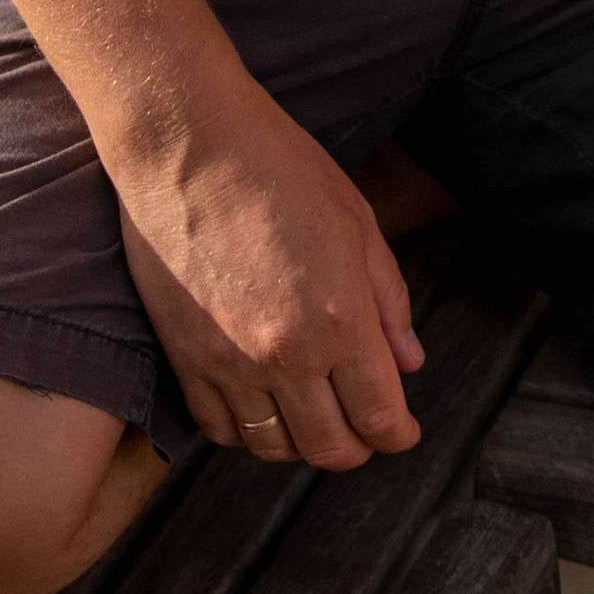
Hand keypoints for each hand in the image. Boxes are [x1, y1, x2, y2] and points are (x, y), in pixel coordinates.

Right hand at [113, 83, 425, 467]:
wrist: (190, 146)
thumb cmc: (281, 169)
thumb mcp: (358, 223)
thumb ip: (388, 303)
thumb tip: (409, 364)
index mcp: (338, 319)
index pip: (378, 414)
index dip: (397, 433)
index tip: (403, 430)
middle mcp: (284, 354)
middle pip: (328, 447)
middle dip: (357, 447)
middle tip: (366, 429)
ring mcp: (228, 363)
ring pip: (273, 447)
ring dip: (302, 444)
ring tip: (316, 418)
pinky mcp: (184, 358)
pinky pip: (217, 428)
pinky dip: (245, 433)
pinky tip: (262, 408)